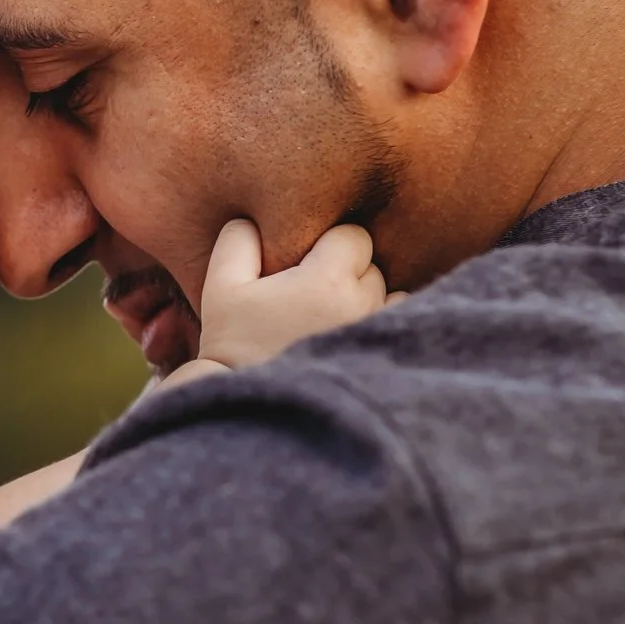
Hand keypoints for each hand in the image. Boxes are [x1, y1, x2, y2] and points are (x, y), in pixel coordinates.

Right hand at [194, 217, 393, 369]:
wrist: (251, 406)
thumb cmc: (234, 344)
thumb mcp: (222, 287)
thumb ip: (238, 240)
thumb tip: (255, 217)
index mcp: (328, 279)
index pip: (354, 236)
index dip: (329, 244)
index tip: (306, 266)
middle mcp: (364, 304)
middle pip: (373, 265)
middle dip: (348, 272)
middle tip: (313, 295)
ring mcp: (378, 333)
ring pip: (392, 295)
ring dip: (370, 299)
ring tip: (335, 318)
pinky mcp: (385, 357)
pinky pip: (402, 326)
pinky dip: (384, 325)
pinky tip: (353, 336)